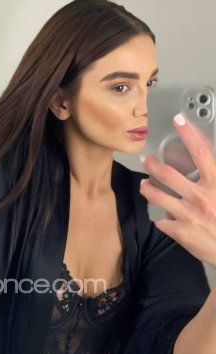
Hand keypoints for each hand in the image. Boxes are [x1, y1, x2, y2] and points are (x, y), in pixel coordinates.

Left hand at [139, 113, 215, 267]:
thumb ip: (215, 177)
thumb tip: (207, 165)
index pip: (201, 152)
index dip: (189, 134)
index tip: (178, 120)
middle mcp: (201, 197)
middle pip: (168, 174)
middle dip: (153, 165)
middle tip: (146, 160)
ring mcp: (188, 216)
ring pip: (158, 197)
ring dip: (148, 189)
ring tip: (145, 185)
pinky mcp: (180, 233)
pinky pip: (162, 222)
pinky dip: (162, 219)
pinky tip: (162, 218)